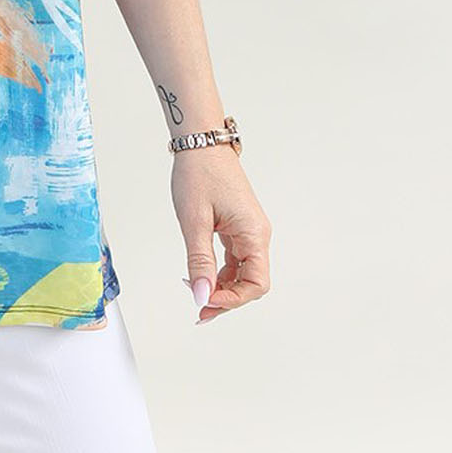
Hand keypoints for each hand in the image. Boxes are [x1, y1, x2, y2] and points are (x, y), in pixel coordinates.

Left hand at [171, 145, 271, 323]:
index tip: (205, 301)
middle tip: (198, 310)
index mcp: (253, 233)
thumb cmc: (199, 173)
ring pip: (241, 272)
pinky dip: (218, 271)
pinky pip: (233, 258)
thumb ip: (199, 260)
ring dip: (221, 287)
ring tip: (196, 293)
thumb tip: (201, 296)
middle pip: (251, 282)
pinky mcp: (237, 226)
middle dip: (226, 299)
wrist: (199, 142)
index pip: (257, 284)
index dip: (233, 300)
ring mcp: (247, 230)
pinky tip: (200, 275)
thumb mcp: (194, 221)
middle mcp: (256, 234)